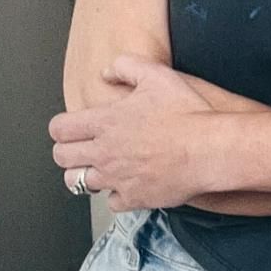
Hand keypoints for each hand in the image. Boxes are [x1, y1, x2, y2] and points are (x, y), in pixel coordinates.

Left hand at [49, 56, 216, 210]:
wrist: (210, 149)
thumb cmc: (187, 113)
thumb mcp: (156, 74)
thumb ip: (126, 67)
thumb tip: (107, 72)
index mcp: (105, 122)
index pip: (60, 129)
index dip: (61, 128)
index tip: (69, 128)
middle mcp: (104, 152)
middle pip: (62, 158)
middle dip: (66, 152)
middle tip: (78, 149)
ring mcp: (117, 178)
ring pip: (79, 183)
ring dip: (85, 175)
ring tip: (98, 169)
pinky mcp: (134, 198)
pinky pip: (111, 203)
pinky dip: (116, 195)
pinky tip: (127, 185)